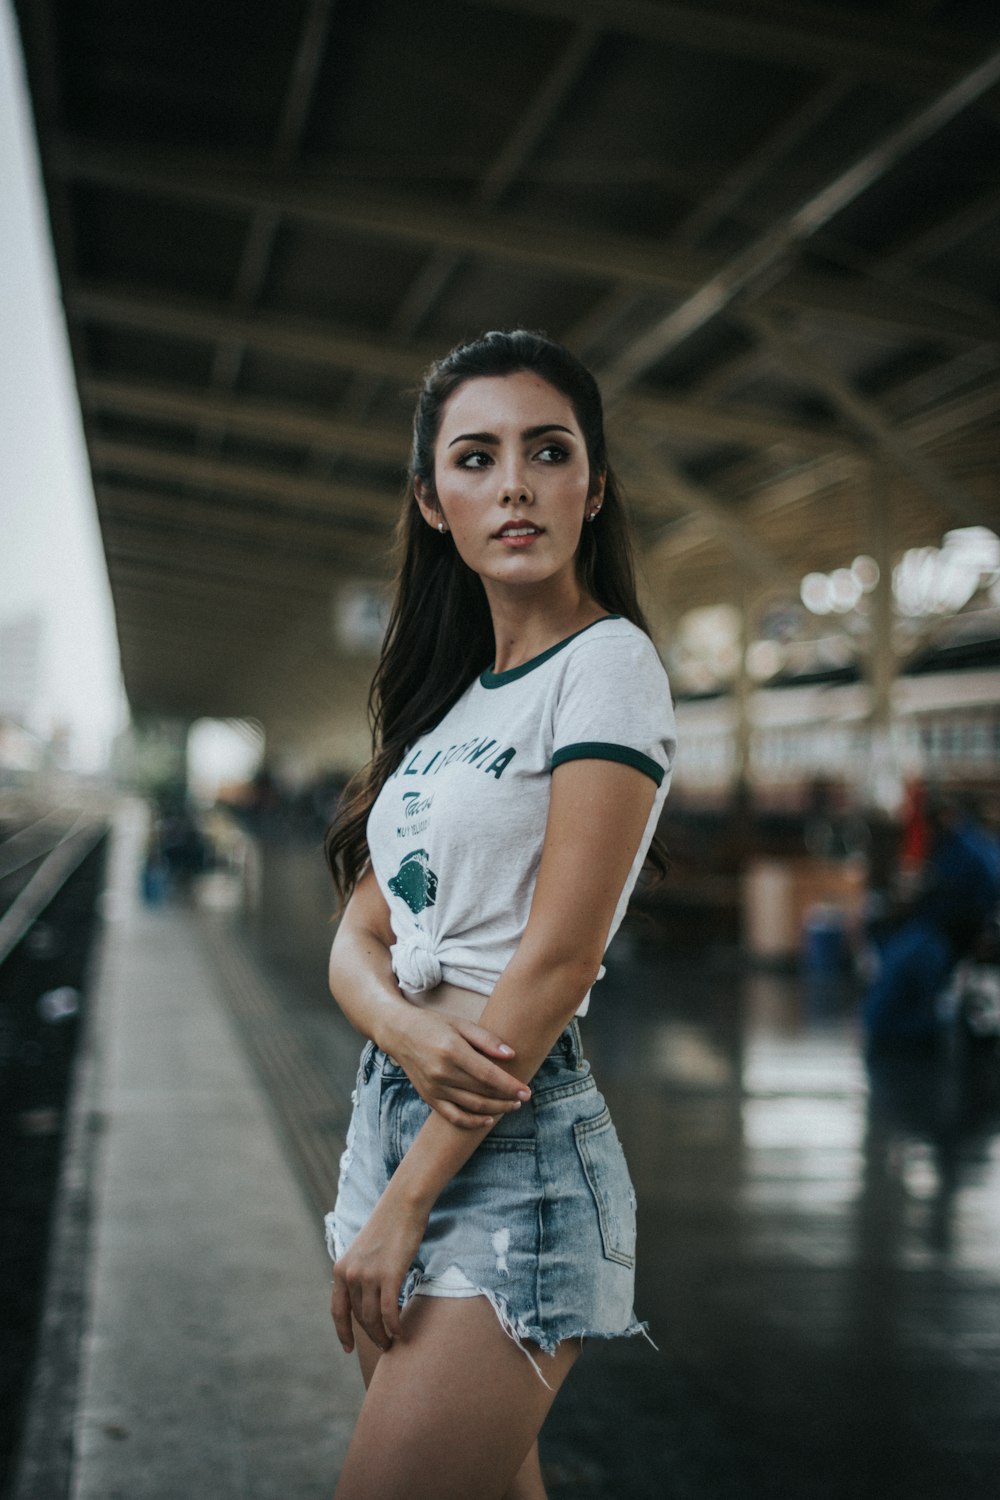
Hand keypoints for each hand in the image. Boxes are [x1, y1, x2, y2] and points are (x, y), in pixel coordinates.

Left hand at [330, 1192, 427, 1353]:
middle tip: (383, 1345)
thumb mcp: (364, 1251)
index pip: (337, 1311)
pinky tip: (400, 1333)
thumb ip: (360, 1272)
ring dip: (382, 1335)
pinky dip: (394, 1326)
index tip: (347, 1349)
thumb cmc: (389, 1225)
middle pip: (359, 1317)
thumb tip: (364, 1297)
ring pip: (372, 1318)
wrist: (403, 1204)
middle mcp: (350, 1274)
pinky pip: (389, 1311)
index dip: (342, 1333)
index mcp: (341, 1268)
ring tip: (392, 1343)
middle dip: (370, 1335)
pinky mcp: (388, 1275)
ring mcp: (368, 1275)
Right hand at [387, 1008, 530, 1128]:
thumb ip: (486, 1039)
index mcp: (452, 1051)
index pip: (488, 1075)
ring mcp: (434, 1088)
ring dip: (495, 1110)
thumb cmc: (434, 1025)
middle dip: (507, 1098)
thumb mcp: (461, 1024)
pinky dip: (472, 1122)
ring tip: (511, 1106)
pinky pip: (453, 1116)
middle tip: (524, 1097)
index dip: (510, 1085)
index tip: (526, 1091)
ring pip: (471, 1106)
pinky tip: (487, 1120)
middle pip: (482, 1092)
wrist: (399, 1033)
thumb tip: (511, 1055)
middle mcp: (442, 1072)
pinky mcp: (429, 1097)